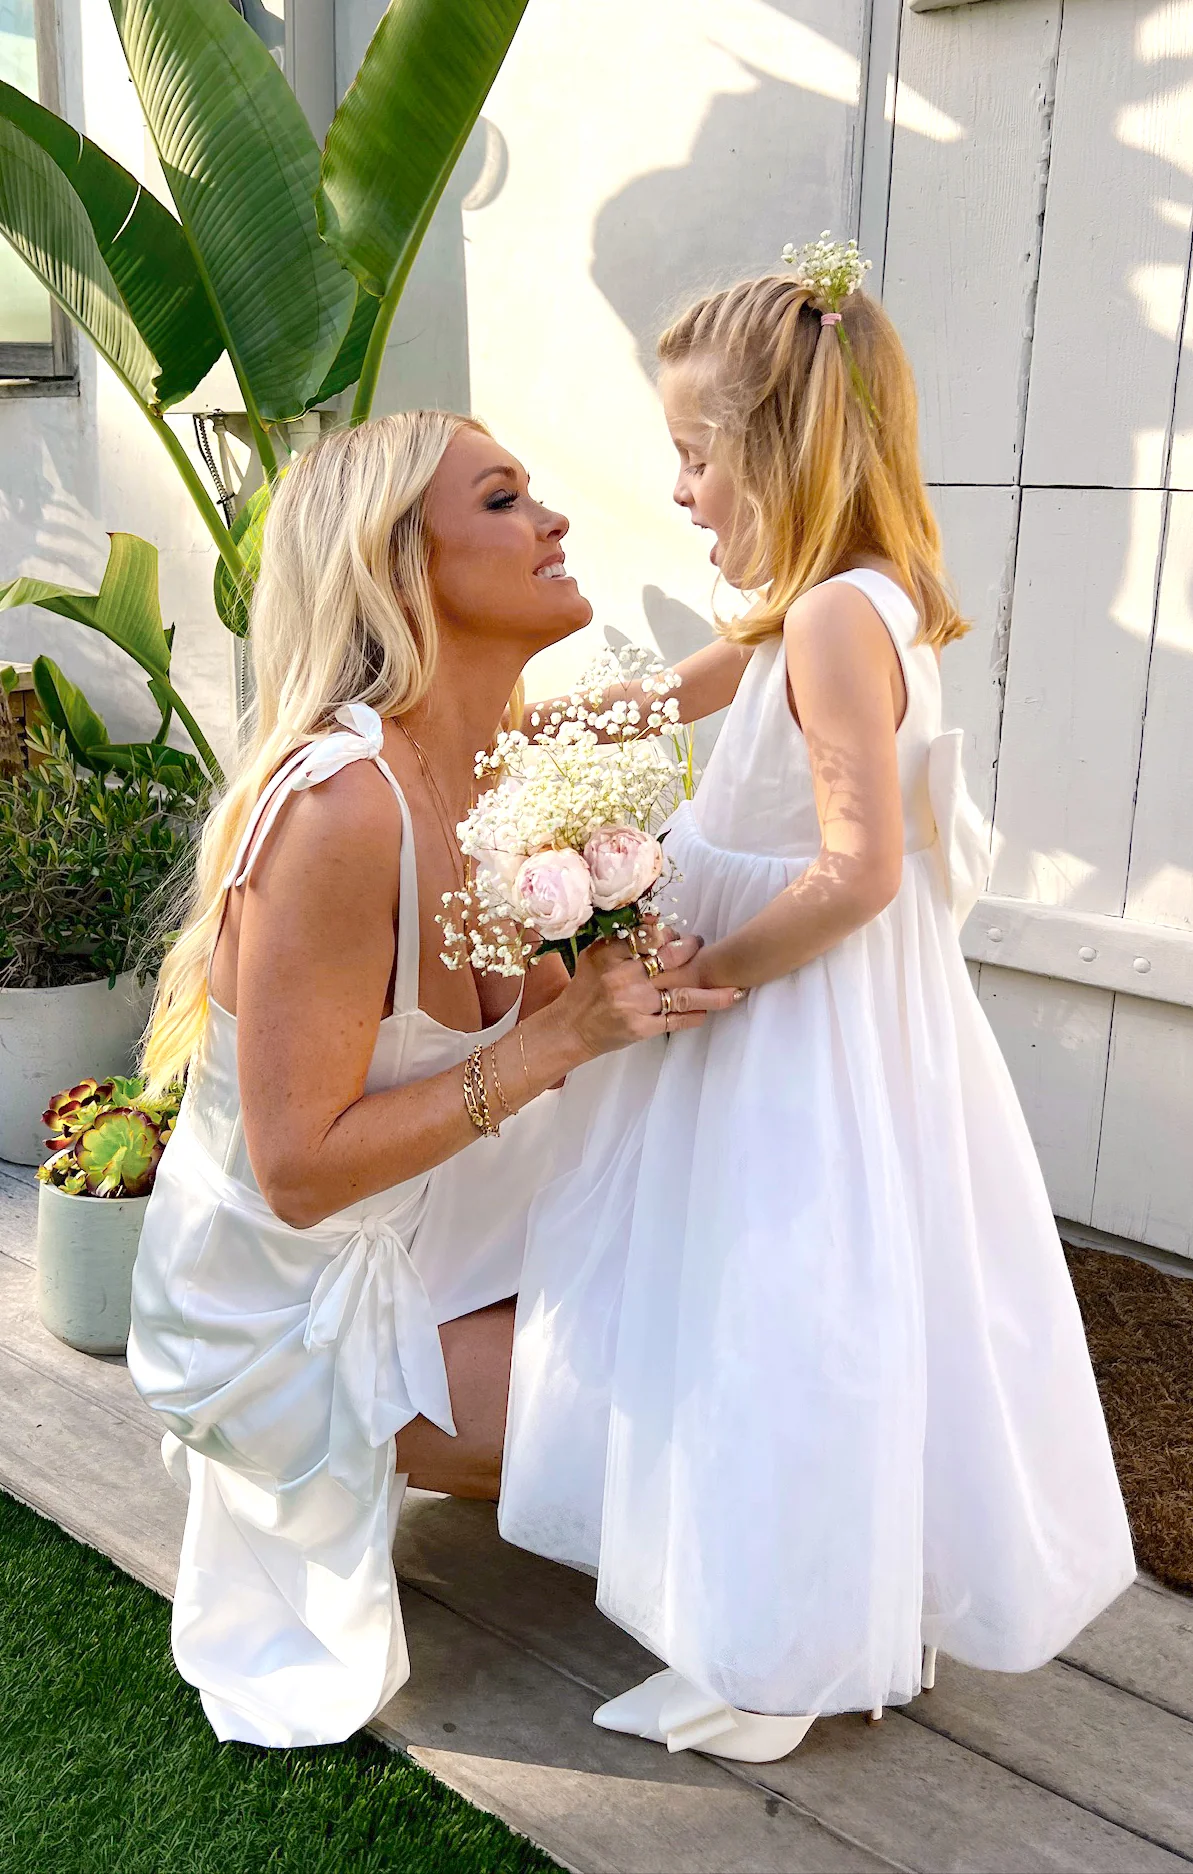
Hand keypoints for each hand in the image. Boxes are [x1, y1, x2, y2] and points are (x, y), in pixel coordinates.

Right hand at [550, 930, 741, 1062]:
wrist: (570, 1029)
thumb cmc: (586, 989)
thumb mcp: (595, 956)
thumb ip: (621, 938)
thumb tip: (655, 920)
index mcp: (610, 956)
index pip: (650, 936)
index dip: (671, 933)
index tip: (679, 936)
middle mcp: (623, 979)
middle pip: (672, 960)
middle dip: (695, 952)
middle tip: (704, 950)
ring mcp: (634, 1005)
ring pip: (683, 994)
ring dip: (713, 993)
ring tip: (734, 990)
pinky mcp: (640, 1029)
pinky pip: (675, 1021)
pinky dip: (695, 1016)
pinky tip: (707, 1013)